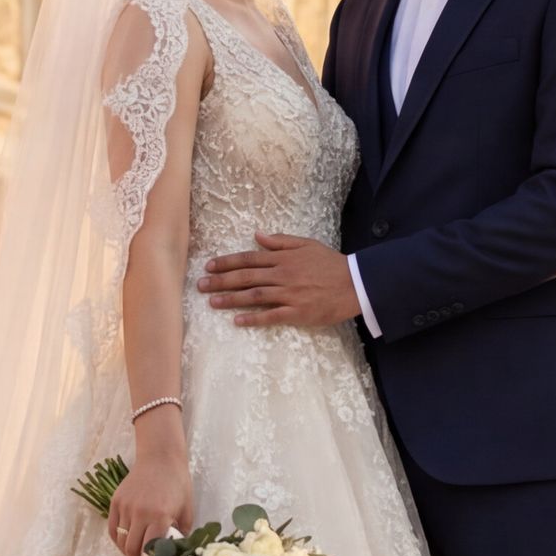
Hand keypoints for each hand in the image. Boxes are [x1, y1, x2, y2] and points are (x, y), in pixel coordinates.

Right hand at [107, 446, 191, 555]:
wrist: (161, 458)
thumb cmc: (178, 484)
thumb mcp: (187, 510)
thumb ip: (182, 533)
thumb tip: (177, 554)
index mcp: (160, 516)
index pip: (149, 550)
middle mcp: (140, 513)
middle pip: (132, 549)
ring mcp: (125, 507)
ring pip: (121, 540)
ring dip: (126, 553)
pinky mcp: (116, 501)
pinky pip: (113, 528)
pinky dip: (118, 540)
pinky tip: (125, 545)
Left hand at [198, 234, 359, 327]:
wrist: (355, 283)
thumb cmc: (330, 264)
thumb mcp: (306, 244)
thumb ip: (281, 241)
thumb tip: (258, 235)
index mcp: (283, 258)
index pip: (249, 259)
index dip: (227, 262)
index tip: (209, 266)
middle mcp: (283, 275)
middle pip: (246, 277)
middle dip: (221, 281)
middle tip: (200, 285)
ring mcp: (289, 294)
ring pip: (254, 295)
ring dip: (231, 299)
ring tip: (212, 302)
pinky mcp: (297, 312)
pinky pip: (271, 316)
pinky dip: (253, 318)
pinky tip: (237, 321)